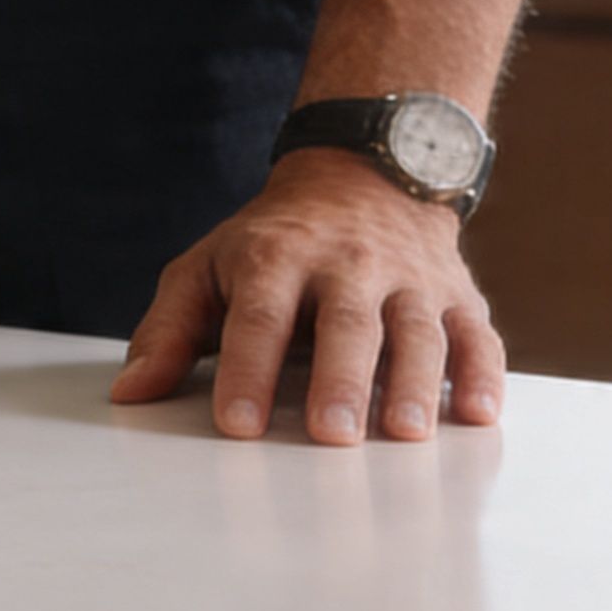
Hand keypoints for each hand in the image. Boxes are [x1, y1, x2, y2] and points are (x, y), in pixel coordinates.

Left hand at [111, 152, 508, 444]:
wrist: (363, 175)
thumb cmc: (274, 241)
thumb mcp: (207, 267)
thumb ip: (169, 331)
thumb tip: (130, 392)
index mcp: (276, 257)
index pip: (259, 316)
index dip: (248, 371)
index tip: (238, 426)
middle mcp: (347, 266)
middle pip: (346, 324)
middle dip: (339, 379)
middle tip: (331, 435)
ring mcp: (408, 280)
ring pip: (417, 330)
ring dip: (414, 382)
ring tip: (405, 432)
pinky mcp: (458, 295)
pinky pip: (476, 334)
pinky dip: (482, 374)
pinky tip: (478, 414)